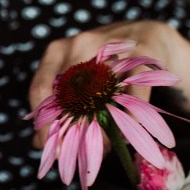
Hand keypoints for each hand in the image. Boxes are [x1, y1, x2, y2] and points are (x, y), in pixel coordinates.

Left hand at [28, 20, 178, 146]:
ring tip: (104, 147)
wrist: (151, 36)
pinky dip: (132, 112)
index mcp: (58, 50)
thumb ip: (58, 107)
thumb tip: (39, 144)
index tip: (46, 147)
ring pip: (102, 90)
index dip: (41, 120)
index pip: (40, 87)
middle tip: (78, 153)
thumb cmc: (107, 63)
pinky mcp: (143, 50)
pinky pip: (135, 87)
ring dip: (102, 123)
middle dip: (72, 126)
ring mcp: (111, 43)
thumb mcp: (80, 77)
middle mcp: (81, 42)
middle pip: (69, 90)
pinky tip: (131, 130)